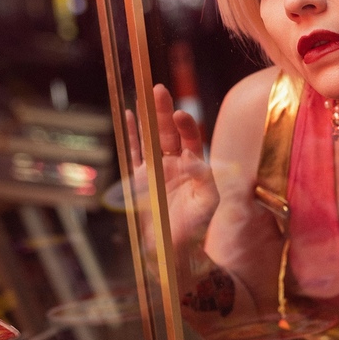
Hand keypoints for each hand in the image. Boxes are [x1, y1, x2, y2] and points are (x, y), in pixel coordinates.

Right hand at [126, 85, 218, 264]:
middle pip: (168, 131)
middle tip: (158, 90)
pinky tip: (131, 114)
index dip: (185, 125)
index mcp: (194, 166)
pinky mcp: (140, 179)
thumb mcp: (207, 201)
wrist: (172, 249)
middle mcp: (175, 163)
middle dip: (163, 111)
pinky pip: (135, 152)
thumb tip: (192, 156)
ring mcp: (156, 169)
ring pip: (151, 137)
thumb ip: (204, 177)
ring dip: (148, 117)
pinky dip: (132, 134)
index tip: (180, 115)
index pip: (190, 138)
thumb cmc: (195, 228)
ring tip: (144, 94)